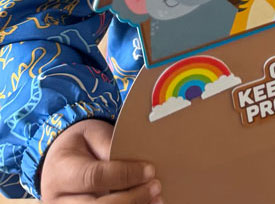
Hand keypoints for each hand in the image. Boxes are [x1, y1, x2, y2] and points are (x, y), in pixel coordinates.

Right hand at [40, 119, 159, 203]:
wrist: (58, 163)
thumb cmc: (81, 146)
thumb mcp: (93, 135)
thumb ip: (110, 147)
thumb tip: (134, 163)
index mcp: (62, 173)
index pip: (94, 178)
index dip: (124, 175)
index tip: (150, 170)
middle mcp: (58, 201)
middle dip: (131, 199)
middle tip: (156, 187)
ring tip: (157, 200)